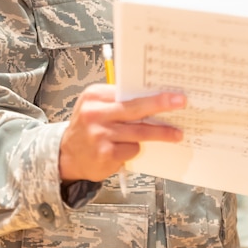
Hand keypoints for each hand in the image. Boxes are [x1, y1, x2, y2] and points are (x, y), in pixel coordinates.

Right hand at [59, 83, 184, 182]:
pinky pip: (132, 149)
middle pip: (135, 108)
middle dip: (161, 105)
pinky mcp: (105, 154)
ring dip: (160, 133)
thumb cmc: (88, 127)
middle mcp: (95, 114)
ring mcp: (100, 135)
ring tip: (176, 134)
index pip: (128, 92)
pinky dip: (135, 149)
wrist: (67, 155)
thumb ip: (118, 101)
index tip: (172, 93)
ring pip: (139, 132)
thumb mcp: (96, 107)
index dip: (152, 93)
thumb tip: (153, 99)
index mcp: (94, 96)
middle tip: (180, 102)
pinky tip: (127, 148)